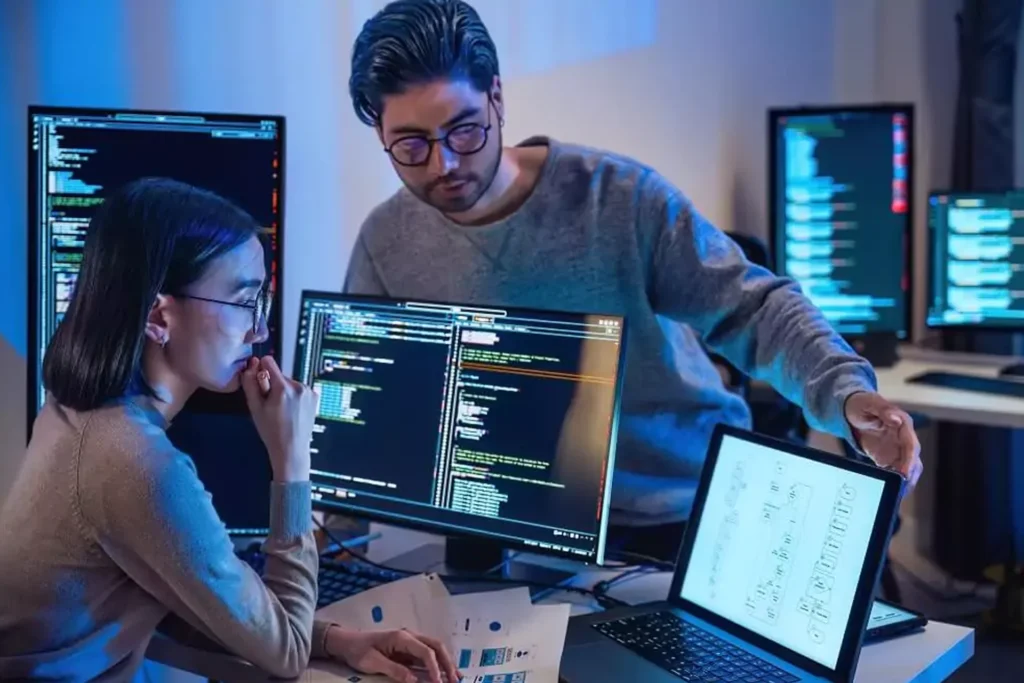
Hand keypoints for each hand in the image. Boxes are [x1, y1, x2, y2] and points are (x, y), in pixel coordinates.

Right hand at [240, 356, 316, 481]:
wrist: (291, 449)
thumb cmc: (272, 432)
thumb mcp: (255, 408)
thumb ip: (250, 384)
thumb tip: (250, 366)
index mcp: (283, 388)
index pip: (269, 362)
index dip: (260, 369)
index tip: (258, 380)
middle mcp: (299, 386)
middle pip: (279, 375)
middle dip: (272, 386)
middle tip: (270, 405)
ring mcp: (309, 392)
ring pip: (289, 383)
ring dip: (284, 392)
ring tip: (281, 411)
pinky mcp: (315, 397)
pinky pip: (299, 390)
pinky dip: (294, 396)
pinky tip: (291, 411)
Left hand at [324, 626, 460, 682]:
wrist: (348, 643)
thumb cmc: (359, 651)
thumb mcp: (373, 662)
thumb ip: (394, 670)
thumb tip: (414, 680)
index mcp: (402, 637)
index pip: (425, 651)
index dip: (435, 668)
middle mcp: (410, 636)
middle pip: (436, 647)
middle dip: (447, 664)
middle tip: (455, 681)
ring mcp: (410, 642)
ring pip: (435, 649)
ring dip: (446, 663)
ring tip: (456, 678)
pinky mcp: (408, 649)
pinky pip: (427, 655)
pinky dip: (438, 663)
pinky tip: (444, 673)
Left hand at [844, 391, 922, 487]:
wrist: (851, 408)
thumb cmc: (861, 404)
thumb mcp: (868, 403)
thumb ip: (882, 410)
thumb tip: (896, 419)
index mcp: (903, 424)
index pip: (911, 445)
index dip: (909, 460)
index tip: (905, 473)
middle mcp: (904, 438)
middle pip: (913, 460)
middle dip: (909, 476)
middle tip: (901, 490)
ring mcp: (898, 448)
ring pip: (907, 469)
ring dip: (904, 482)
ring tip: (896, 495)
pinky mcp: (889, 456)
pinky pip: (895, 471)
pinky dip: (893, 481)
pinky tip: (888, 490)